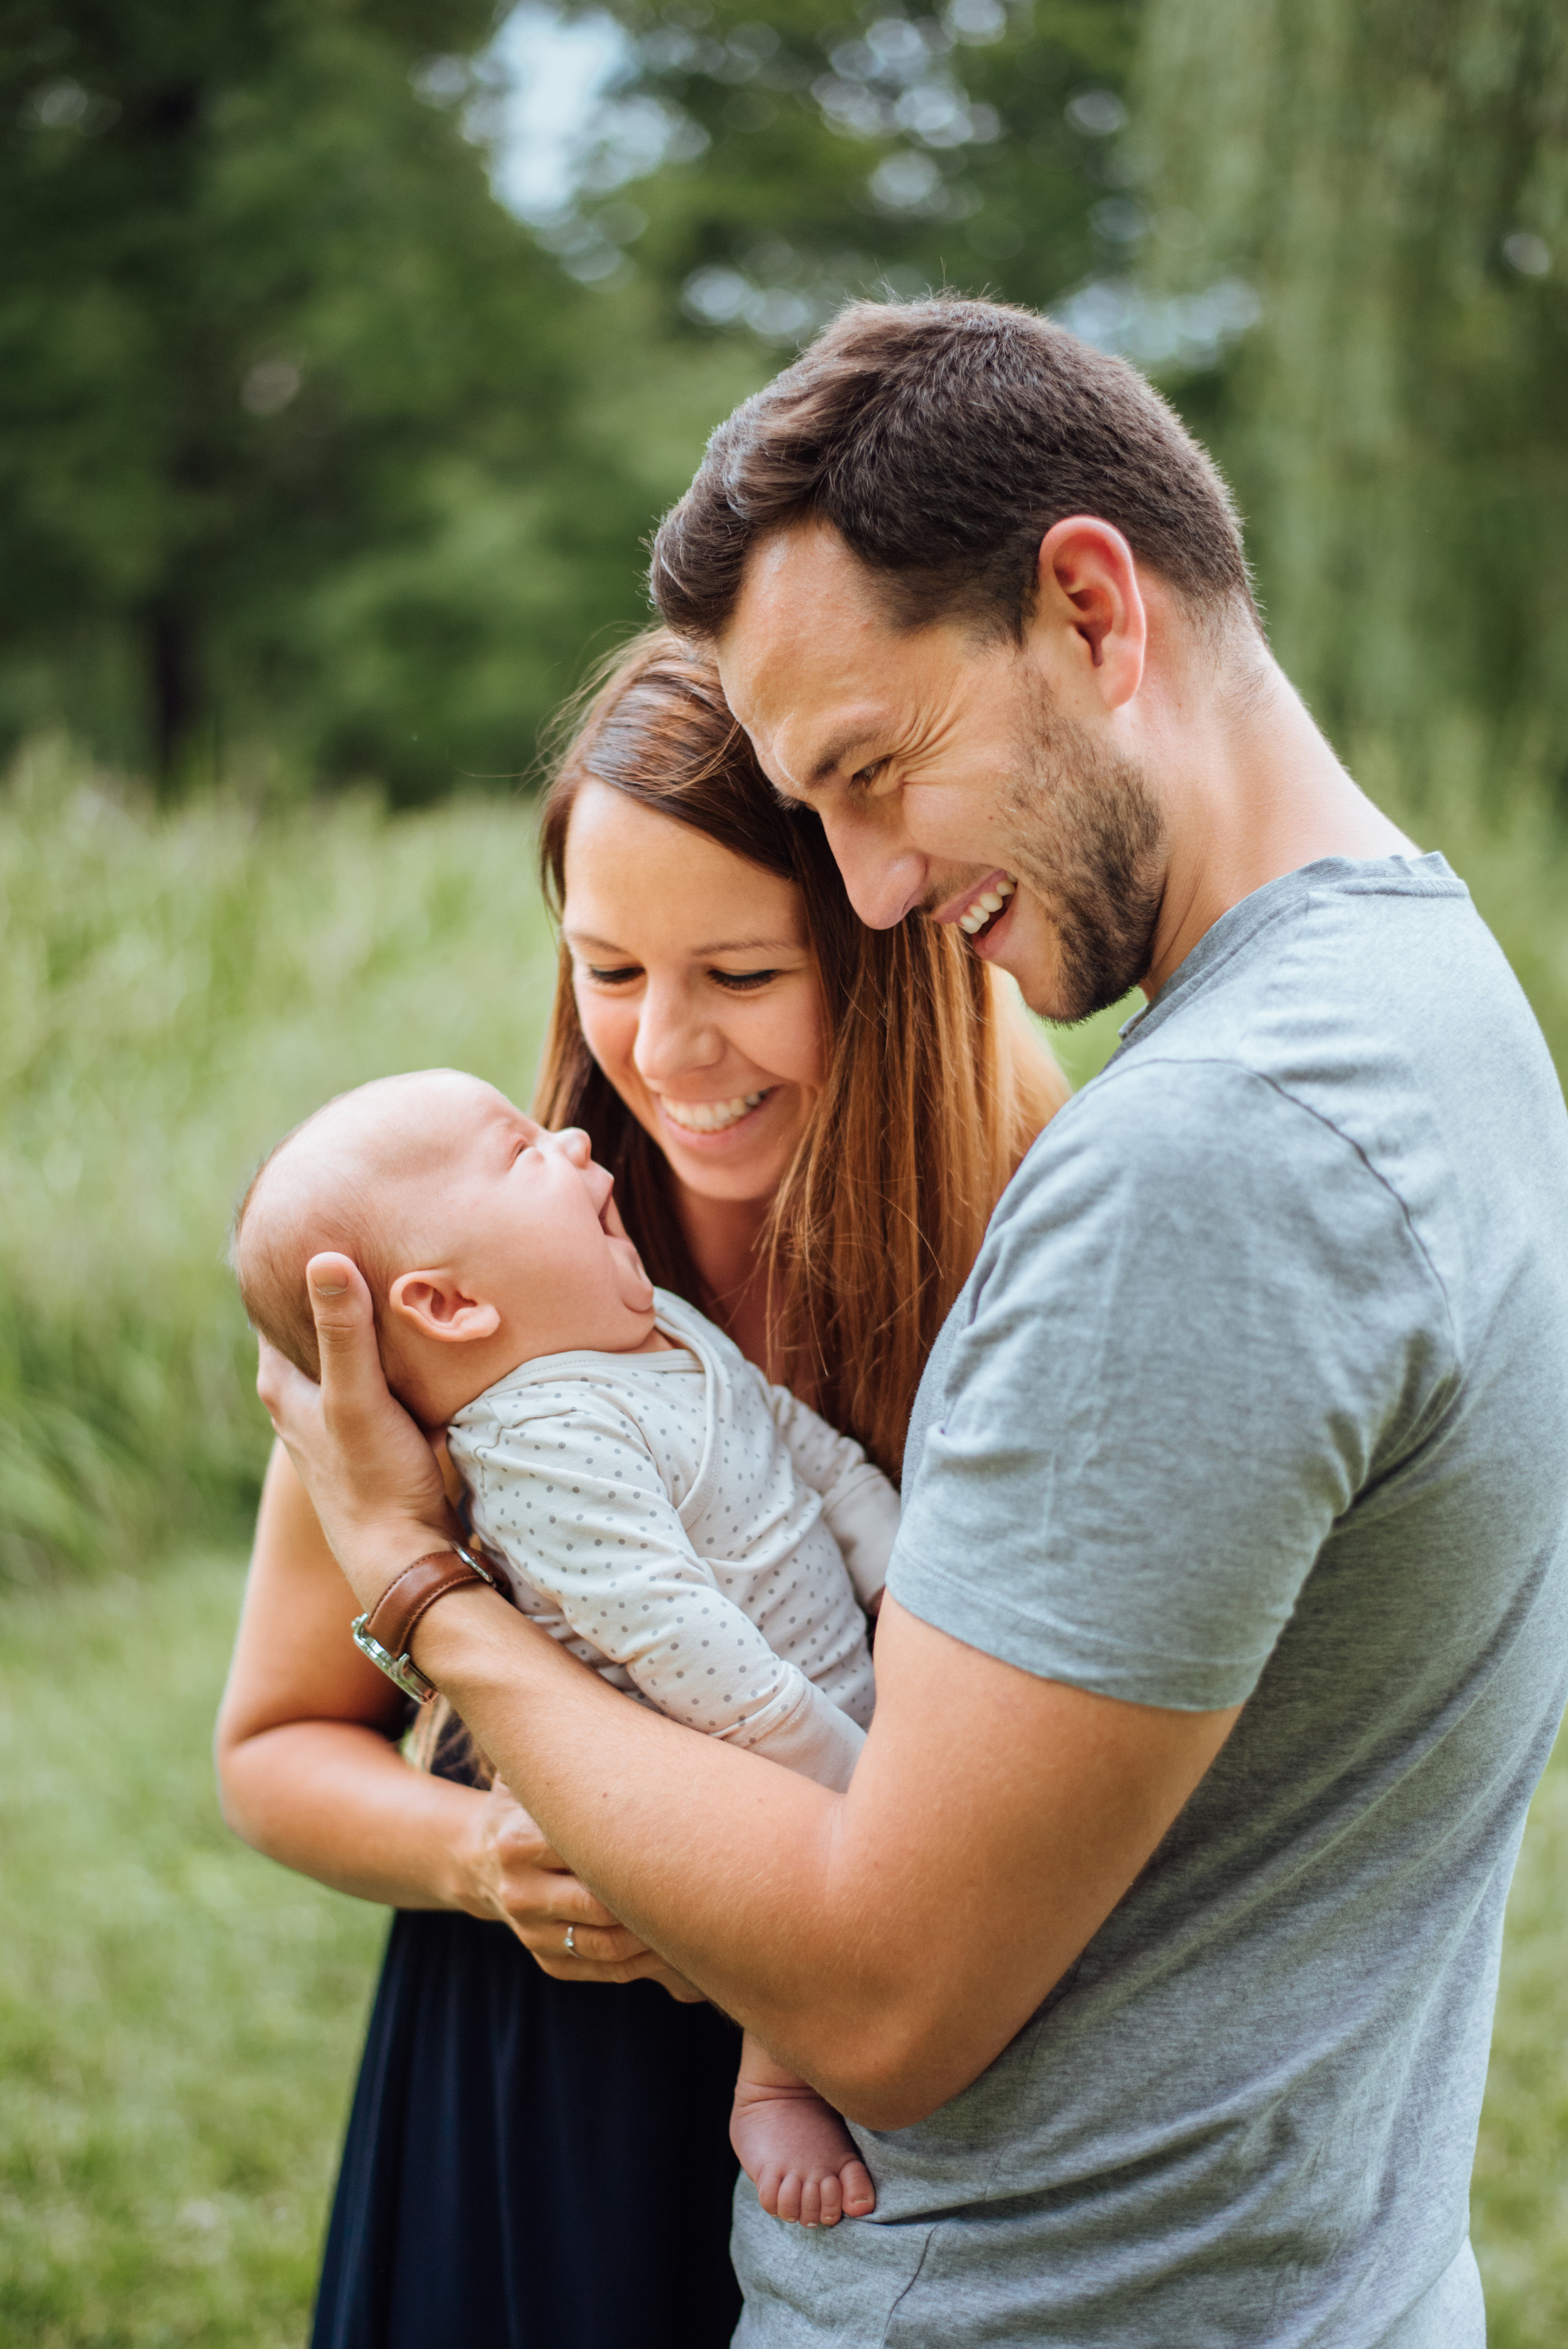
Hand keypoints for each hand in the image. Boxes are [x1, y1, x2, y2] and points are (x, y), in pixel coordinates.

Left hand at [255, 1250, 455, 1610]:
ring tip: (404, 1268)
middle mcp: (300, 1397)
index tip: (328, 1216)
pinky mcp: (373, 1430)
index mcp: (280, 1383)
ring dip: (371, 1318)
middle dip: (341, 1284)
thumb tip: (325, 1257)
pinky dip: (395, 1348)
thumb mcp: (357, 1398)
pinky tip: (424, 1330)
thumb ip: (342, 1331)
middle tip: (374, 1232)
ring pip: (349, 1348)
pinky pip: (380, 1371)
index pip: (275, 1302)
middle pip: (315, 1321)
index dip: (299, 1262)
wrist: (405, 1555)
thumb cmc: (374, 1480)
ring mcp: (337, 1415)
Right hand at [461, 1780, 704, 2001]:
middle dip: (650, 1895)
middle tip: (700, 1879)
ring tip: (695, 1915)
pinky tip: (671, 1941)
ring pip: (606, 1944)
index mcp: (519, 1841)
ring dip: (653, 1935)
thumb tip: (623, 1735)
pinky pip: (603, 1968)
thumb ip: (567, 1760)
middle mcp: (521, 1892)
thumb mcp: (531, 1776)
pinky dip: (642, 1960)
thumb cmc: (526, 1805)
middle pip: (600, 1904)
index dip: (636, 1847)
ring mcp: (532, 1932)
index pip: (584, 1852)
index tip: (679, 1834)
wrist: (478, 1858)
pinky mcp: (546, 1960)